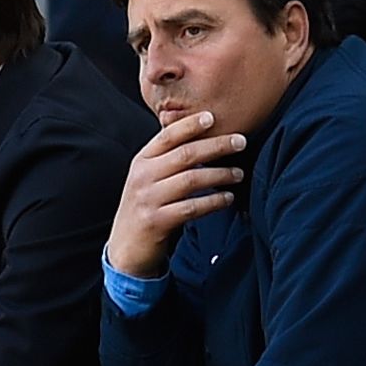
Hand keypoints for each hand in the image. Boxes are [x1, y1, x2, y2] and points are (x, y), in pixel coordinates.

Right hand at [107, 111, 245, 276]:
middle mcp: (143, 177)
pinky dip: (213, 201)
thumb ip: (166, 160)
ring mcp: (148, 200)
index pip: (167, 136)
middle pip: (185, 154)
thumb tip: (200, 138)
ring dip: (220, 174)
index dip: (190, 124)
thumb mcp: (147, 180)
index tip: (213, 116)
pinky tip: (228, 198)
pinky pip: (192, 207)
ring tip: (238, 174)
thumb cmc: (144, 210)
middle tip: (240, 141)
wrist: (125, 249)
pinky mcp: (157, 222)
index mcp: (141, 162)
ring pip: (191, 179)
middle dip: (216, 145)